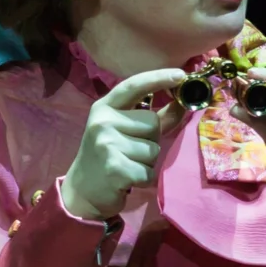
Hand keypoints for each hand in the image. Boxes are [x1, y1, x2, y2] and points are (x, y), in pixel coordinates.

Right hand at [60, 69, 186, 222]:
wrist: (82, 191)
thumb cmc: (109, 155)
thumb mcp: (124, 131)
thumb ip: (155, 117)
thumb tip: (183, 103)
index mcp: (105, 107)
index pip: (134, 85)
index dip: (158, 78)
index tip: (180, 75)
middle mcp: (103, 122)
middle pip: (153, 123)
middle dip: (151, 139)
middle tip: (131, 151)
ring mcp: (107, 144)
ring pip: (153, 149)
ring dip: (147, 161)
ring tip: (128, 164)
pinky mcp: (115, 168)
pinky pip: (149, 171)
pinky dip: (144, 178)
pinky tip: (128, 180)